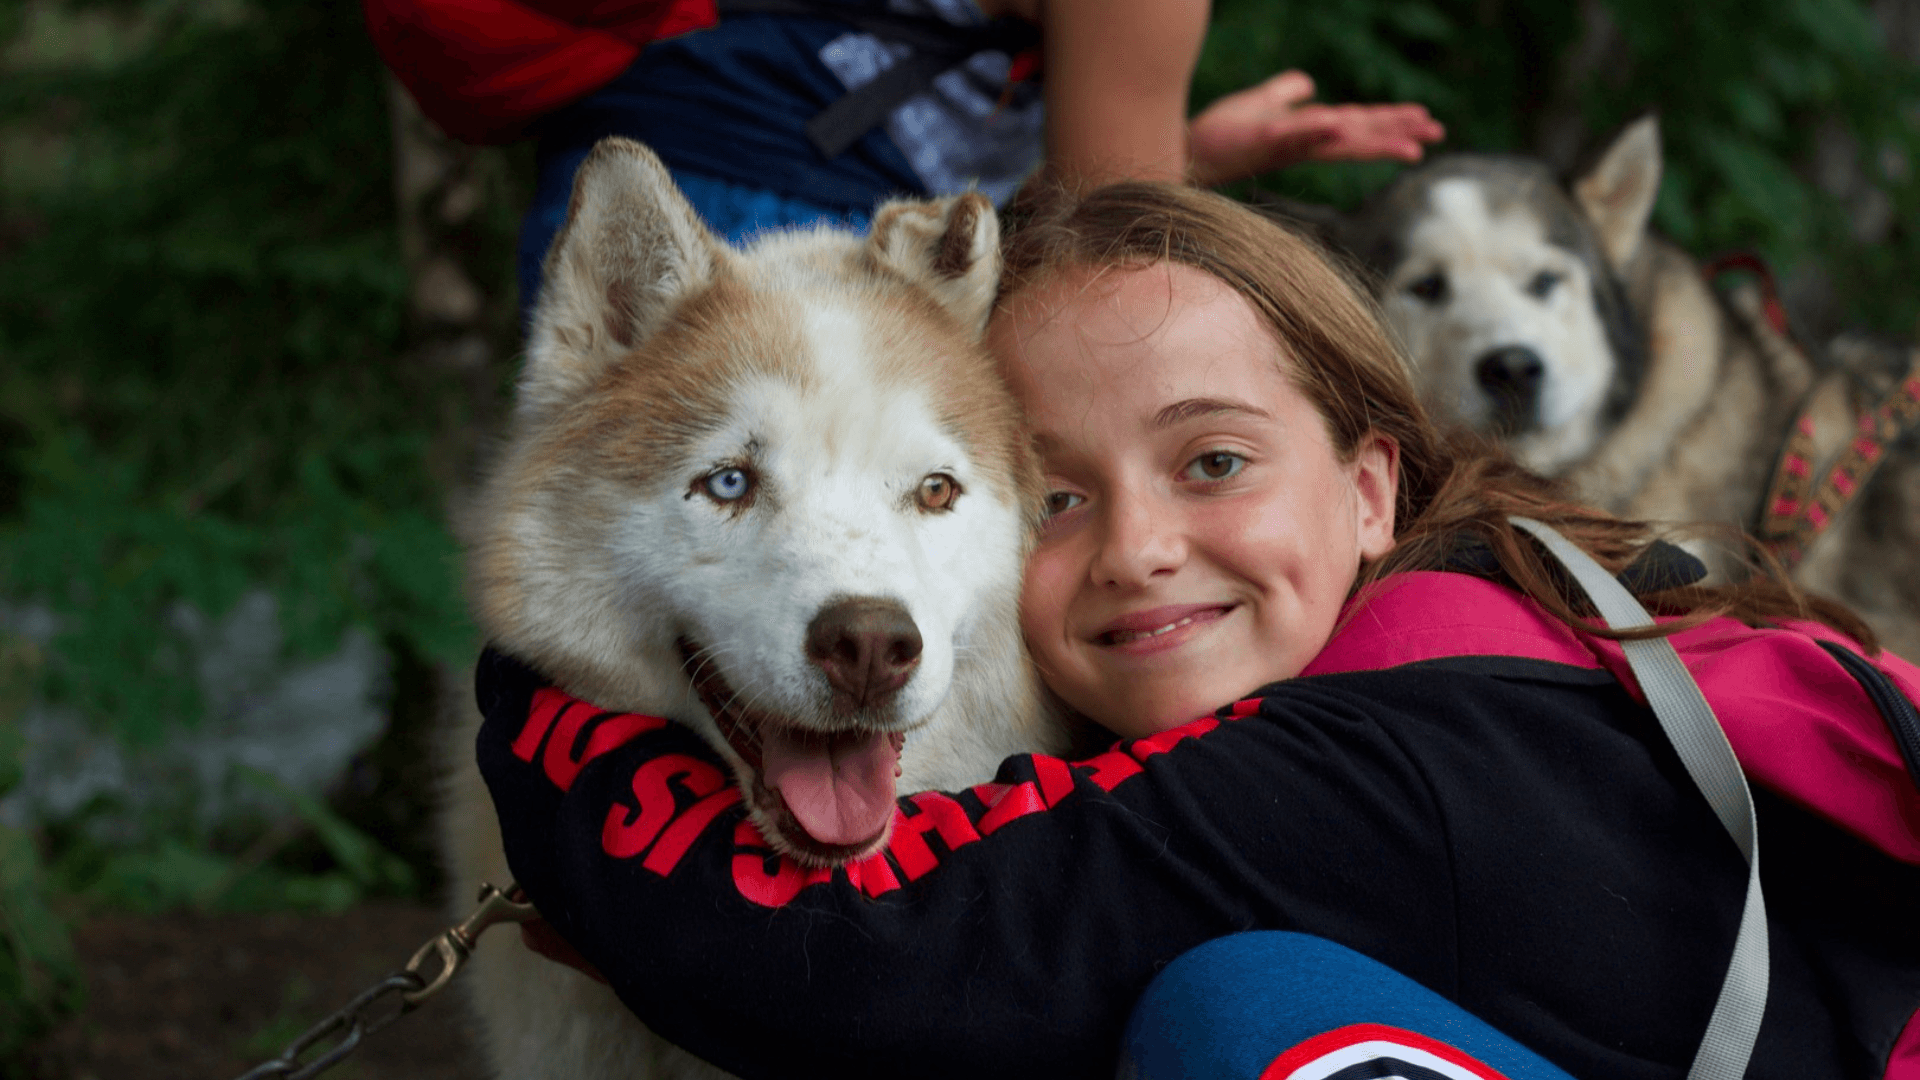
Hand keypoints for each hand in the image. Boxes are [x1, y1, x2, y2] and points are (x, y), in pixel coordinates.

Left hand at [1187, 71, 1444, 186]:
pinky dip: (1316, 130)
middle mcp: (1302, 142)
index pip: (1358, 125)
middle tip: (1435, 136)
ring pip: (1336, 141)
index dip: (1392, 122)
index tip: (1427, 121)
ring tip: (1408, 144)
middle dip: (1397, 135)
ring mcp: (1284, 144)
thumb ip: (1285, 95)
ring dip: (1371, 141)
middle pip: (1358, 136)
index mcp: (1308, 133)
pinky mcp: (1260, 142)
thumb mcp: (1260, 106)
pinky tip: (1338, 124)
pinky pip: (1293, 135)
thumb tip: (1308, 85)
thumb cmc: (1220, 134)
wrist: (1186, 152)